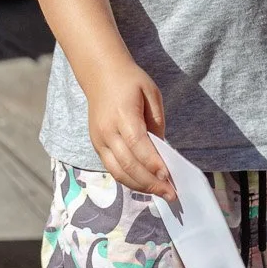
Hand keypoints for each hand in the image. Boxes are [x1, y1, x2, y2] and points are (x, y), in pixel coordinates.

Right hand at [85, 60, 174, 200]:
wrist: (100, 74)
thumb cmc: (129, 81)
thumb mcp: (151, 92)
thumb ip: (157, 121)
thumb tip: (162, 150)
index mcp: (122, 114)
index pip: (138, 144)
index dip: (153, 163)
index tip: (168, 177)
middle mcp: (107, 130)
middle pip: (128, 164)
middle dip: (150, 182)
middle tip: (170, 193)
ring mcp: (99, 140)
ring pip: (118, 171)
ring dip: (140, 186)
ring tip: (159, 192)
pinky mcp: (96, 145)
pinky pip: (112, 168)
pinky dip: (128, 179)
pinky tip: (144, 183)